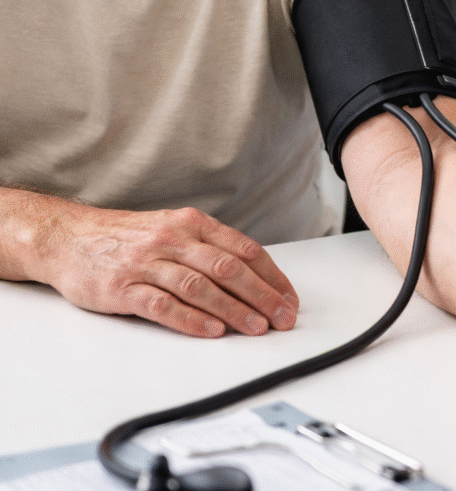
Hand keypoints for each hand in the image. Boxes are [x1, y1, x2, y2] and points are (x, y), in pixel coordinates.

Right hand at [35, 203, 298, 337]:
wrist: (66, 237)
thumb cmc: (127, 238)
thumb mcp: (173, 230)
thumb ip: (209, 249)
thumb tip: (256, 279)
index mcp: (192, 224)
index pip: (244, 250)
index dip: (272, 277)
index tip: (289, 299)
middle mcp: (173, 239)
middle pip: (228, 268)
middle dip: (262, 295)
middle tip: (283, 318)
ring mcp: (147, 263)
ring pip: (200, 287)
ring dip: (233, 310)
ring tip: (257, 328)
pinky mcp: (122, 288)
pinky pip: (163, 305)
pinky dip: (191, 319)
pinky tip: (212, 331)